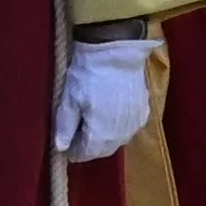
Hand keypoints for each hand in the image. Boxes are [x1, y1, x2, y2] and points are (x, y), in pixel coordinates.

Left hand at [54, 36, 156, 161]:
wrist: (117, 51)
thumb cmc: (88, 75)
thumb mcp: (69, 99)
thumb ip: (65, 127)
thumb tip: (60, 148)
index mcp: (101, 135)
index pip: (85, 154)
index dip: (73, 151)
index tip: (64, 142)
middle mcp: (121, 136)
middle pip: (102, 150)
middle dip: (89, 145)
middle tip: (77, 132)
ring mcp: (135, 124)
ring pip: (117, 140)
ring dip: (105, 137)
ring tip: (93, 122)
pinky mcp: (144, 112)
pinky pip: (129, 128)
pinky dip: (118, 127)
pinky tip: (111, 114)